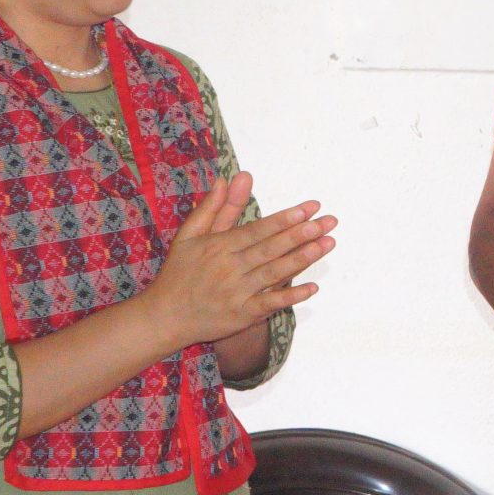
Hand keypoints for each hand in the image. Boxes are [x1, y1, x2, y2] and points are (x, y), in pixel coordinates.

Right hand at [141, 172, 335, 345]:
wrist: (164, 317)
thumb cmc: (180, 273)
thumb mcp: (190, 235)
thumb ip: (214, 207)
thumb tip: (228, 178)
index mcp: (219, 246)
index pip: (259, 229)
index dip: (285, 218)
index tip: (310, 207)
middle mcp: (230, 268)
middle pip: (271, 248)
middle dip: (302, 234)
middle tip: (329, 221)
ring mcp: (237, 292)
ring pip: (275, 272)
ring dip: (303, 258)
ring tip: (327, 243)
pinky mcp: (242, 315)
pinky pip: (270, 304)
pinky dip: (290, 296)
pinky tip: (312, 288)